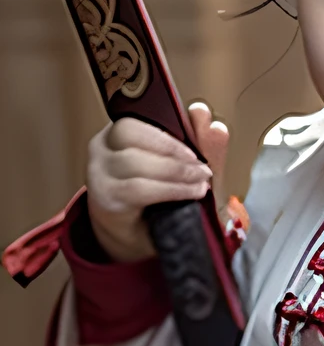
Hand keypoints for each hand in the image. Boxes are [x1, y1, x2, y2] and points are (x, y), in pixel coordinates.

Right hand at [86, 101, 229, 261]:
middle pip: (129, 138)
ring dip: (176, 173)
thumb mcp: (175, 163)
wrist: (134, 233)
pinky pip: (139, 189)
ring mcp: (98, 175)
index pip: (131, 124)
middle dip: (172, 153)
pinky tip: (191, 193)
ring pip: (136, 164)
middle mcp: (99, 150)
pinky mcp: (105, 200)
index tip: (193, 152)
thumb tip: (202, 111)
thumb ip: (190, 138)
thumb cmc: (156, 191)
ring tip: (202, 183)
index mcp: (114, 133)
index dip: (163, 136)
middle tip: (204, 170)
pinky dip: (171, 190)